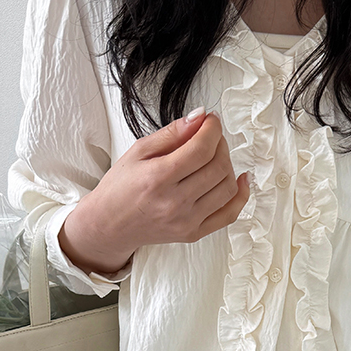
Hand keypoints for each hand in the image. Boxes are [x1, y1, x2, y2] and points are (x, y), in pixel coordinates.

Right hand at [58, 109, 251, 276]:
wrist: (110, 225)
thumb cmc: (121, 187)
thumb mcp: (138, 151)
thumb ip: (171, 134)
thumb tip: (200, 117)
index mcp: (158, 178)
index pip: (201, 149)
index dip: (212, 129)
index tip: (211, 120)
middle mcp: (175, 203)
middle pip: (218, 167)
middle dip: (220, 144)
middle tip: (211, 136)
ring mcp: (187, 221)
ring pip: (227, 188)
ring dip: (228, 165)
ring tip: (215, 155)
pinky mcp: (194, 234)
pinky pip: (229, 214)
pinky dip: (240, 195)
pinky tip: (240, 178)